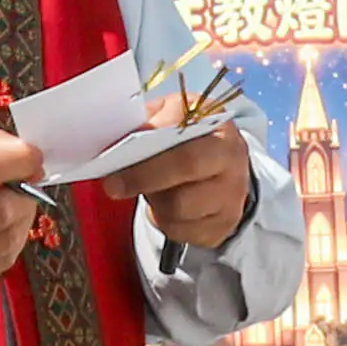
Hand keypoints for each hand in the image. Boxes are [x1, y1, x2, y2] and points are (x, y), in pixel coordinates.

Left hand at [114, 97, 250, 253]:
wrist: (226, 160)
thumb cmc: (193, 133)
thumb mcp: (176, 113)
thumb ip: (152, 122)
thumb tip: (121, 139)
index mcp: (221, 131)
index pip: (182, 147)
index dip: (147, 157)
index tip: (114, 161)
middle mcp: (233, 166)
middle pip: (182, 182)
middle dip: (142, 181)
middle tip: (113, 185)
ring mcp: (231, 201)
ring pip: (177, 212)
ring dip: (153, 202)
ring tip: (148, 187)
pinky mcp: (222, 227)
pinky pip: (179, 232)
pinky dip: (162, 220)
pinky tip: (162, 203)